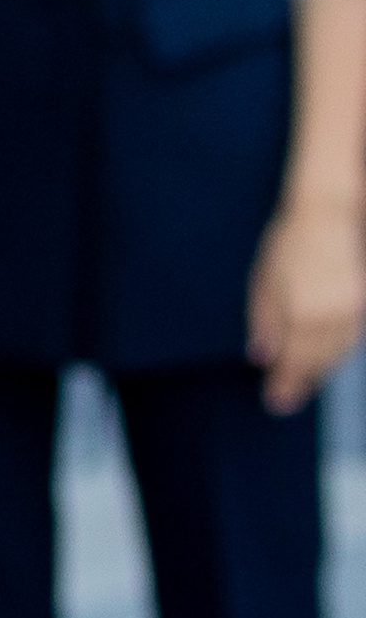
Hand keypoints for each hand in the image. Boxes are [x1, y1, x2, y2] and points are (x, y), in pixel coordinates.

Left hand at [247, 192, 365, 412]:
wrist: (328, 215)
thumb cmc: (289, 242)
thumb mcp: (265, 280)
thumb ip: (264, 320)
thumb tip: (261, 356)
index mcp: (303, 313)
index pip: (294, 361)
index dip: (285, 384)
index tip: (275, 403)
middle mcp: (332, 316)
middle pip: (318, 361)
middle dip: (301, 381)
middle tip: (285, 399)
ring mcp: (352, 310)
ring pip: (337, 352)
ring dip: (320, 368)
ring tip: (301, 379)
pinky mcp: (363, 302)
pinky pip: (350, 338)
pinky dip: (335, 351)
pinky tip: (323, 355)